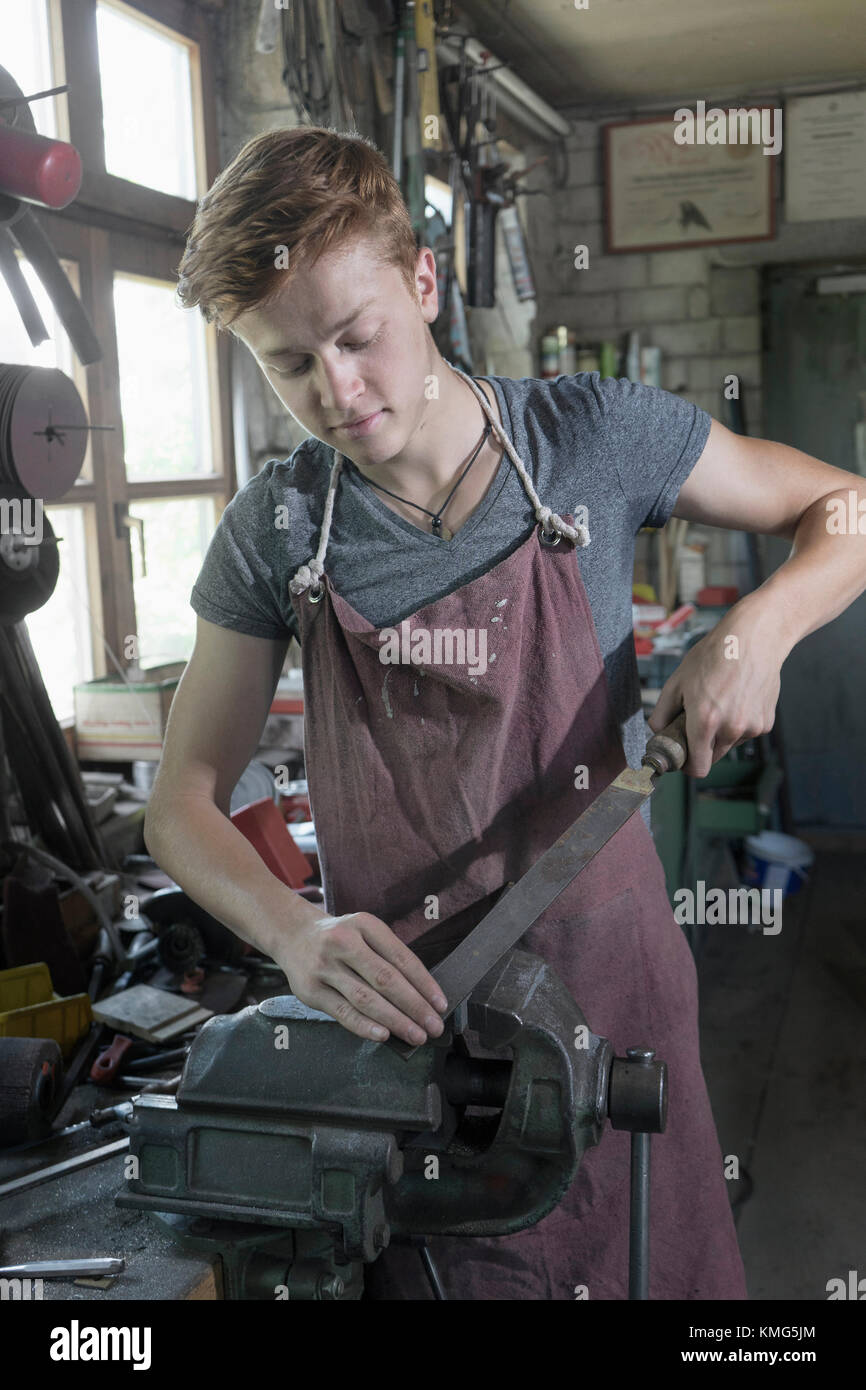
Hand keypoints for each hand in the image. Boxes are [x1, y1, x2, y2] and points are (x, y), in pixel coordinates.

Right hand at [276, 908, 448, 1045]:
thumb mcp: (364, 931)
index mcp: (364, 925)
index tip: (440, 1004)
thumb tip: (420, 996)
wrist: (292, 934)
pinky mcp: (310, 990)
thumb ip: (387, 956)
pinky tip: (384, 1036)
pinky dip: (365, 1026)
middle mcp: (343, 943)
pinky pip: (343, 1012)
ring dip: (395, 1020)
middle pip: (386, 979)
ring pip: (366, 999)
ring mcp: (325, 967)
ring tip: (415, 1035)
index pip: (401, 957)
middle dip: (414, 1006)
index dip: (424, 983)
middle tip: (433, 1026)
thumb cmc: (339, 937)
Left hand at [647, 601, 783, 777]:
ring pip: (730, 744)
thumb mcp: (678, 681)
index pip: (697, 768)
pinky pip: (747, 732)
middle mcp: (731, 729)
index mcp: (704, 721)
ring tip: (721, 701)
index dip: (687, 765)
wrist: (753, 639)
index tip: (684, 754)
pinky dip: (740, 723)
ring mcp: (751, 727)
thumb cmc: (713, 656)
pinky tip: (738, 698)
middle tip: (698, 720)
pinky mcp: (766, 723)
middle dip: (703, 745)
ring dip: (722, 733)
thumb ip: (663, 712)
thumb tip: (657, 730)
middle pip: (712, 757)